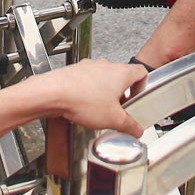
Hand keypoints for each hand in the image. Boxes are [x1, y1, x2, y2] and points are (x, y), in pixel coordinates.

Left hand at [27, 59, 146, 136]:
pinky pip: (87, 82)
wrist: (52, 93)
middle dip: (121, 95)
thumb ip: (129, 125)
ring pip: (103, 79)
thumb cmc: (81, 99)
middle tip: (119, 110)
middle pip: (121, 77)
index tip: (138, 98)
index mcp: (121, 72)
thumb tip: (136, 129)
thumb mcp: (113, 119)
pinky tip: (84, 108)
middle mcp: (105, 66)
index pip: (141, 72)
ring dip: (104, 94)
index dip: (142, 86)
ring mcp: (88, 67)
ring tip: (100, 111)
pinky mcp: (74, 72)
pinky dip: (88, 93)